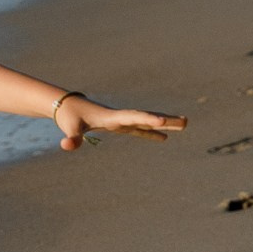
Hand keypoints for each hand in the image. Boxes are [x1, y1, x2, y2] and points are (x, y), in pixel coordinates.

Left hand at [54, 96, 185, 150]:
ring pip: (147, 122)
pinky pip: (139, 130)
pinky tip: (164, 137)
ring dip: (165, 124)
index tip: (163, 120)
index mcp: (112, 117)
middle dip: (166, 120)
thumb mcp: (70, 127)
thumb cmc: (68, 117)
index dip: (148, 119)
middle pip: (147, 118)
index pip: (133, 118)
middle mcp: (121, 117)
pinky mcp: (119, 126)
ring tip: (184, 124)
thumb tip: (68, 145)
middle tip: (186, 121)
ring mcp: (121, 121)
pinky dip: (151, 133)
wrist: (67, 106)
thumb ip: (72, 137)